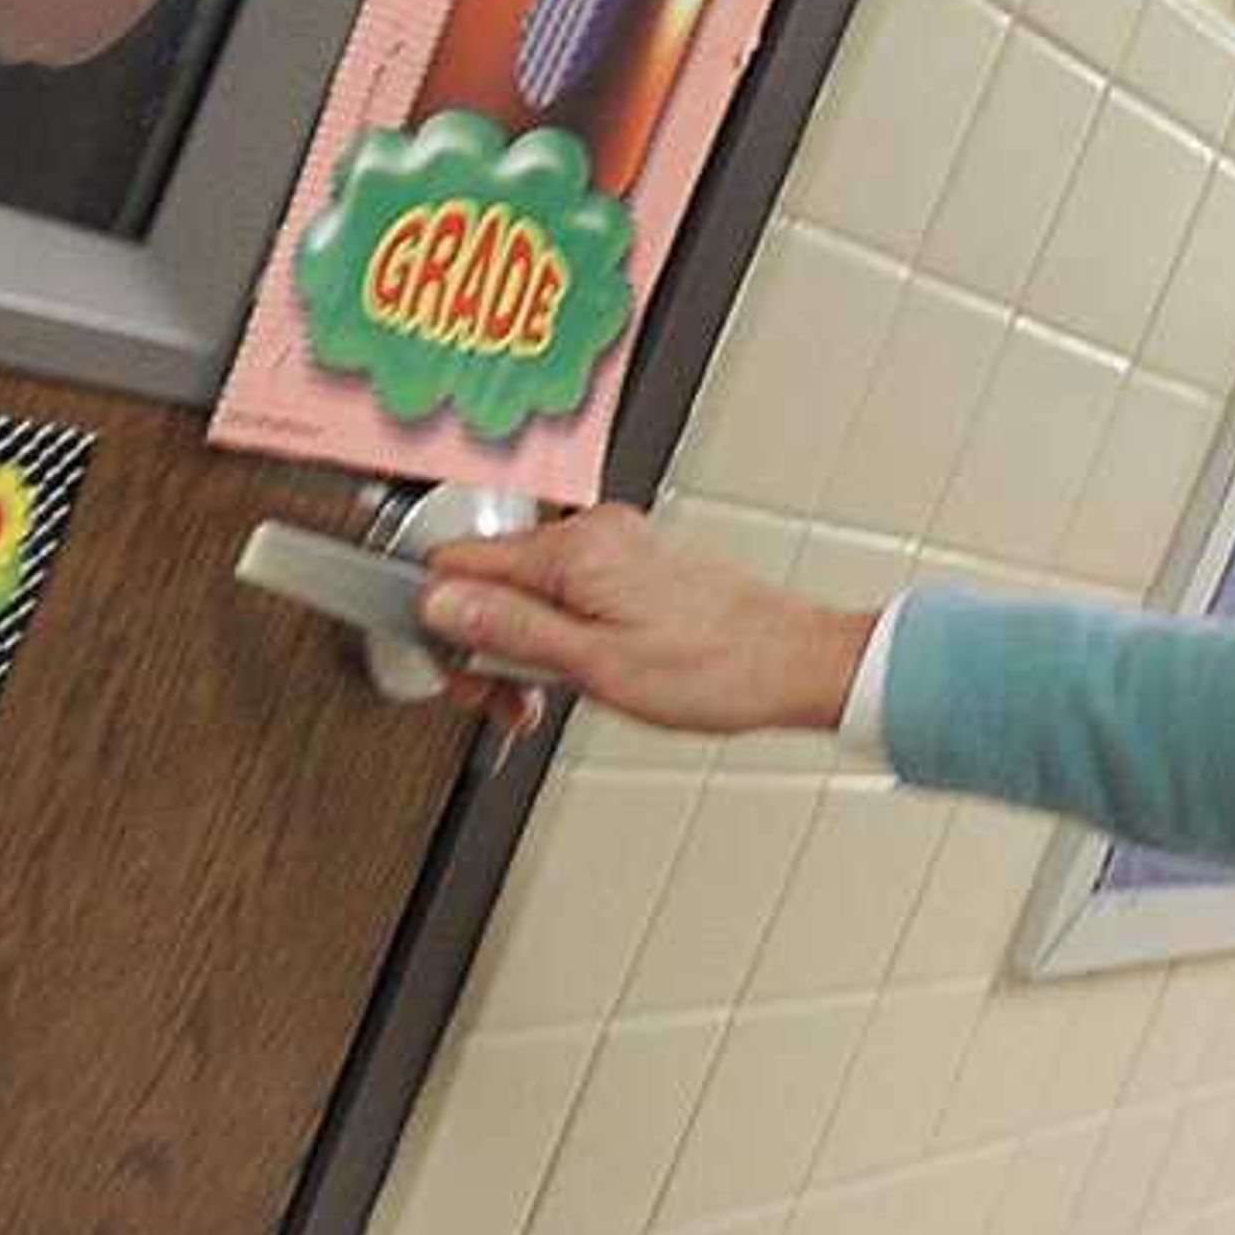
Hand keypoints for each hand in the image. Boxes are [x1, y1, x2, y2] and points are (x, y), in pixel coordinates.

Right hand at [416, 504, 869, 744]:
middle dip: (490, 645)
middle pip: (495, 580)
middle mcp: (595, 532)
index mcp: (574, 547)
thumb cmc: (719, 670)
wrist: (797, 666)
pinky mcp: (641, 568)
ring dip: (530, 648)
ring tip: (555, 696)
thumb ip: (508, 631)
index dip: (445, 625)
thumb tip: (437, 604)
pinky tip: (586, 674)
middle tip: (510, 702)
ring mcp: (620, 548)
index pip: (457, 563)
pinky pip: (575, 595)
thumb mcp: (594, 665)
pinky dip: (566, 636)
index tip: (464, 674)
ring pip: (535, 592)